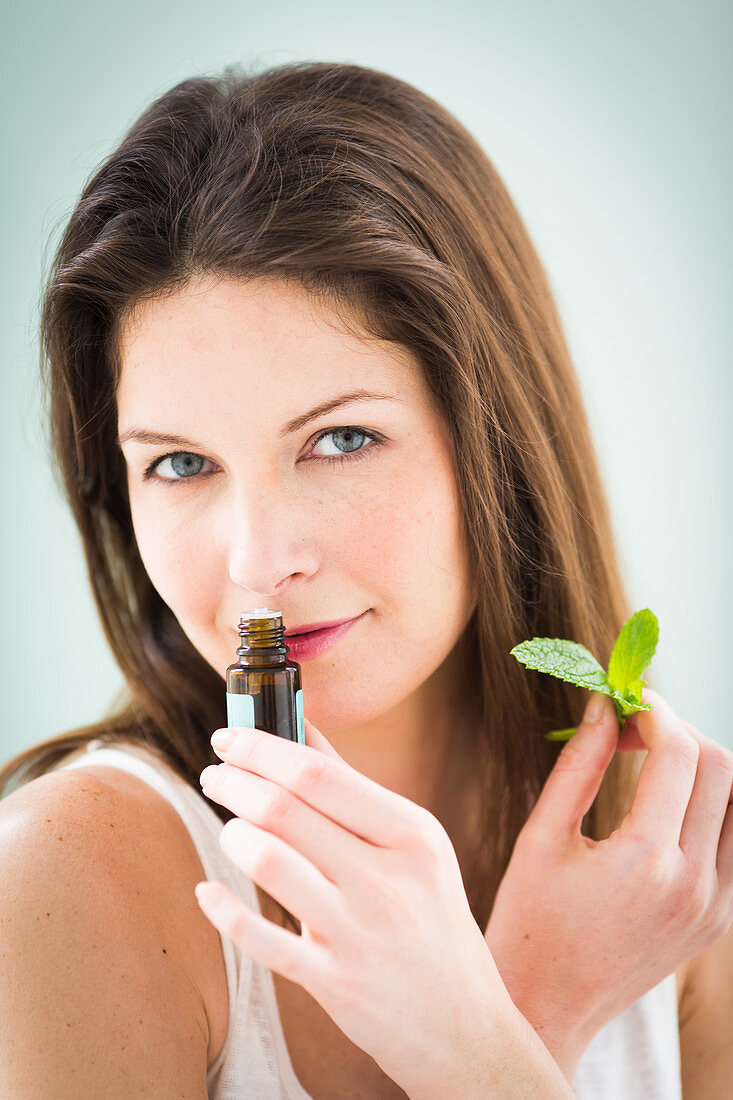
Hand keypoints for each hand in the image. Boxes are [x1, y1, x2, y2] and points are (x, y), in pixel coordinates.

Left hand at [195, 718, 519, 1096]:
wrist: (467, 1024)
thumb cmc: (430, 919)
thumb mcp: (415, 847)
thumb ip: (354, 788)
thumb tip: (301, 727)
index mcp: (411, 833)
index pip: (318, 774)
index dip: (260, 748)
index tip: (229, 737)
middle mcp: (388, 878)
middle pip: (286, 810)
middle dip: (235, 783)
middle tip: (214, 776)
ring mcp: (360, 933)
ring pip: (270, 863)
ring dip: (233, 836)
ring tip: (229, 829)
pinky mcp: (335, 983)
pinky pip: (263, 940)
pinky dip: (225, 910)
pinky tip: (207, 890)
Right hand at [484, 687, 732, 1081]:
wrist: (547, 1007)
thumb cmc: (528, 920)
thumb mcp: (541, 836)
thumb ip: (578, 764)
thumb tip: (603, 706)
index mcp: (645, 861)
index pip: (678, 753)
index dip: (653, 711)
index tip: (624, 700)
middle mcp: (694, 885)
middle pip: (720, 767)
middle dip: (678, 731)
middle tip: (631, 729)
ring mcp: (714, 906)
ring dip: (699, 766)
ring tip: (649, 764)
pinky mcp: (717, 920)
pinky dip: (707, 807)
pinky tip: (662, 807)